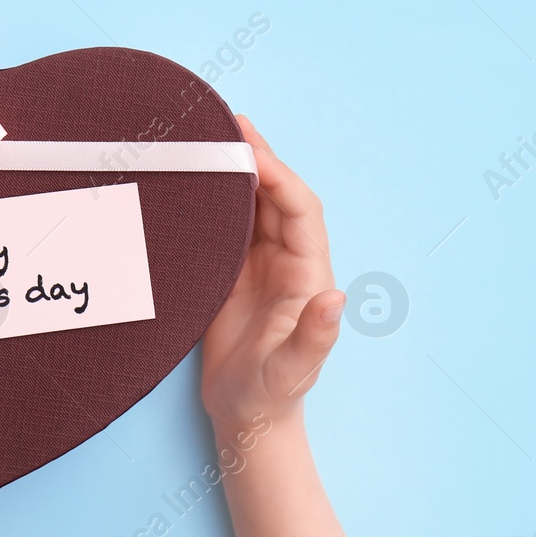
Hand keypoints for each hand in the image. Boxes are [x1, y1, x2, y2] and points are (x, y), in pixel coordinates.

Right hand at [201, 116, 344, 435]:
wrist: (248, 416)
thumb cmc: (271, 396)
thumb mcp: (292, 372)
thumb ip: (315, 338)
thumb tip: (336, 300)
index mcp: (309, 276)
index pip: (298, 210)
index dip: (278, 176)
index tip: (248, 151)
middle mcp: (290, 261)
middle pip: (278, 194)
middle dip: (258, 156)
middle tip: (228, 120)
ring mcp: (263, 263)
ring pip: (256, 202)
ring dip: (238, 168)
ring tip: (213, 132)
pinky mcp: (236, 271)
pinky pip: (232, 222)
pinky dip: (219, 194)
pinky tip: (199, 176)